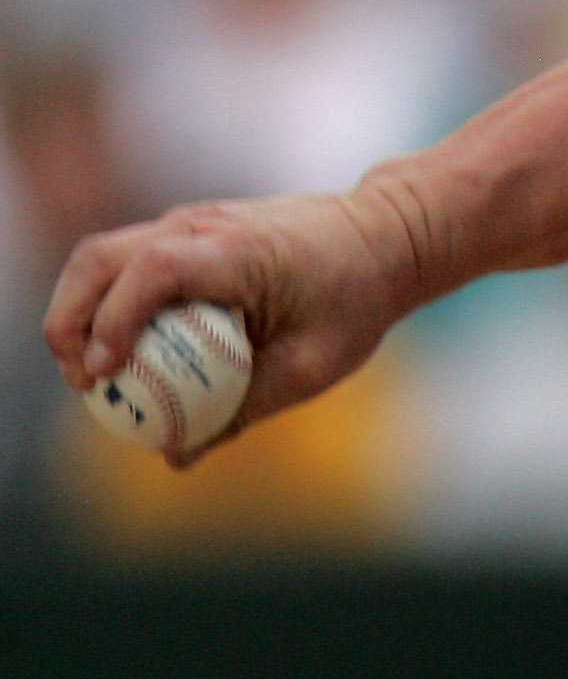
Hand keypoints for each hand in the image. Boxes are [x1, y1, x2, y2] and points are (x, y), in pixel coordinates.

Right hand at [43, 184, 430, 464]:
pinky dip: (106, 303)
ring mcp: (189, 221)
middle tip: (85, 385)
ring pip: (101, 257)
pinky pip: (125, 262)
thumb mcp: (314, 365)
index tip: (104, 376)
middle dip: (70, 323)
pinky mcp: (187, 231)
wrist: (386, 236)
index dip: (112, 321)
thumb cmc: (357, 299)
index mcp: (237, 250)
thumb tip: (176, 457)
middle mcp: (201, 225)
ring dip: (80, 312)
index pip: (149, 270)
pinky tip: (123, 354)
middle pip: (99, 259)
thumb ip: (244, 410)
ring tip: (94, 374)